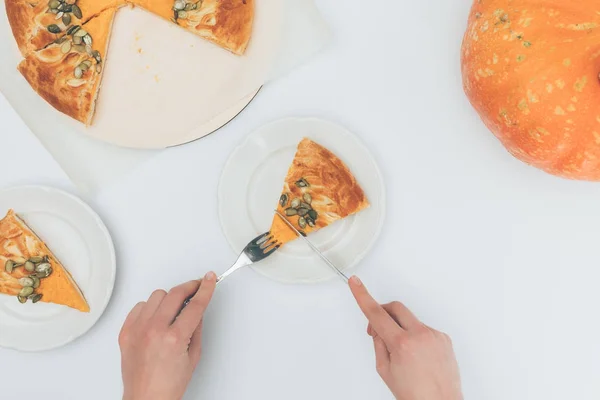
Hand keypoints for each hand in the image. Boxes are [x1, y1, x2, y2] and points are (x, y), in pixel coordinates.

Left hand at [119, 272, 216, 399]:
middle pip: (175, 293)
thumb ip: (196, 328)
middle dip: (190, 287)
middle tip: (196, 287)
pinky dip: (150, 308)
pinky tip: (156, 316)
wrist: (146, 398)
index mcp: (174, 338)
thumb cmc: (168, 385)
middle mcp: (154, 331)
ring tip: (174, 309)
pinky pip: (139, 306)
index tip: (209, 279)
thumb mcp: (193, 355)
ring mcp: (137, 330)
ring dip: (169, 298)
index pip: (195, 304)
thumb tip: (197, 309)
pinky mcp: (126, 332)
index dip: (205, 288)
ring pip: (156, 296)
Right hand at [349, 276, 462, 399]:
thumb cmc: (416, 395)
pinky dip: (416, 338)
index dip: (363, 296)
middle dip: (383, 312)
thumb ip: (379, 344)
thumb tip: (378, 328)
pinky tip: (418, 356)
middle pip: (395, 308)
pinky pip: (424, 329)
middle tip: (377, 329)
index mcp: (402, 344)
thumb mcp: (386, 371)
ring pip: (410, 320)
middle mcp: (421, 335)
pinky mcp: (444, 338)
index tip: (355, 282)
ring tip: (404, 354)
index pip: (376, 314)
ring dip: (401, 329)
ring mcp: (435, 335)